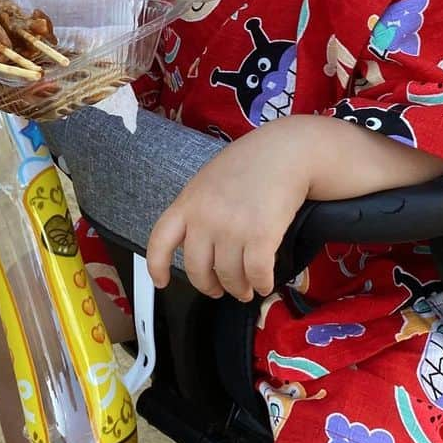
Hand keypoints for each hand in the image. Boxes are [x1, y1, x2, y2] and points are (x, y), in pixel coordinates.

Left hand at [146, 120, 317, 301]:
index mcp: (188, 202)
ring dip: (238, 289)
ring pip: (229, 277)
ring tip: (245, 290)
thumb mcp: (209, 180)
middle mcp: (205, 218)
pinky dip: (261, 284)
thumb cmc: (251, 163)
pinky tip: (264, 283)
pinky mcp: (261, 236)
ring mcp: (232, 228)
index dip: (157, 266)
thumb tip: (200, 243)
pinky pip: (256, 274)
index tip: (161, 282)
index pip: (160, 241)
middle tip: (218, 291)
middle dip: (208, 287)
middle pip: (197, 269)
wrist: (285, 151)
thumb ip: (198, 209)